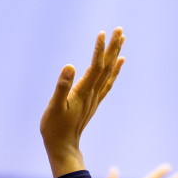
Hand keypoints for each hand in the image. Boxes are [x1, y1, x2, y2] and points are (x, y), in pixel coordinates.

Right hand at [40, 28, 125, 177]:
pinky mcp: (93, 101)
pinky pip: (107, 82)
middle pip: (106, 66)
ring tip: (122, 39)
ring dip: (115, 55)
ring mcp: (94, 97)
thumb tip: (70, 66)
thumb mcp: (55, 107)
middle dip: (113, 47)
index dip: (100, 49)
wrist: (63, 147)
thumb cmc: (55, 128)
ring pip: (108, 72)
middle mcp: (92, 93)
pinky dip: (114, 70)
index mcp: (83, 91)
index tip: (103, 33)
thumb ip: (62, 86)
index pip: (95, 66)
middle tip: (120, 30)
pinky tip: (118, 62)